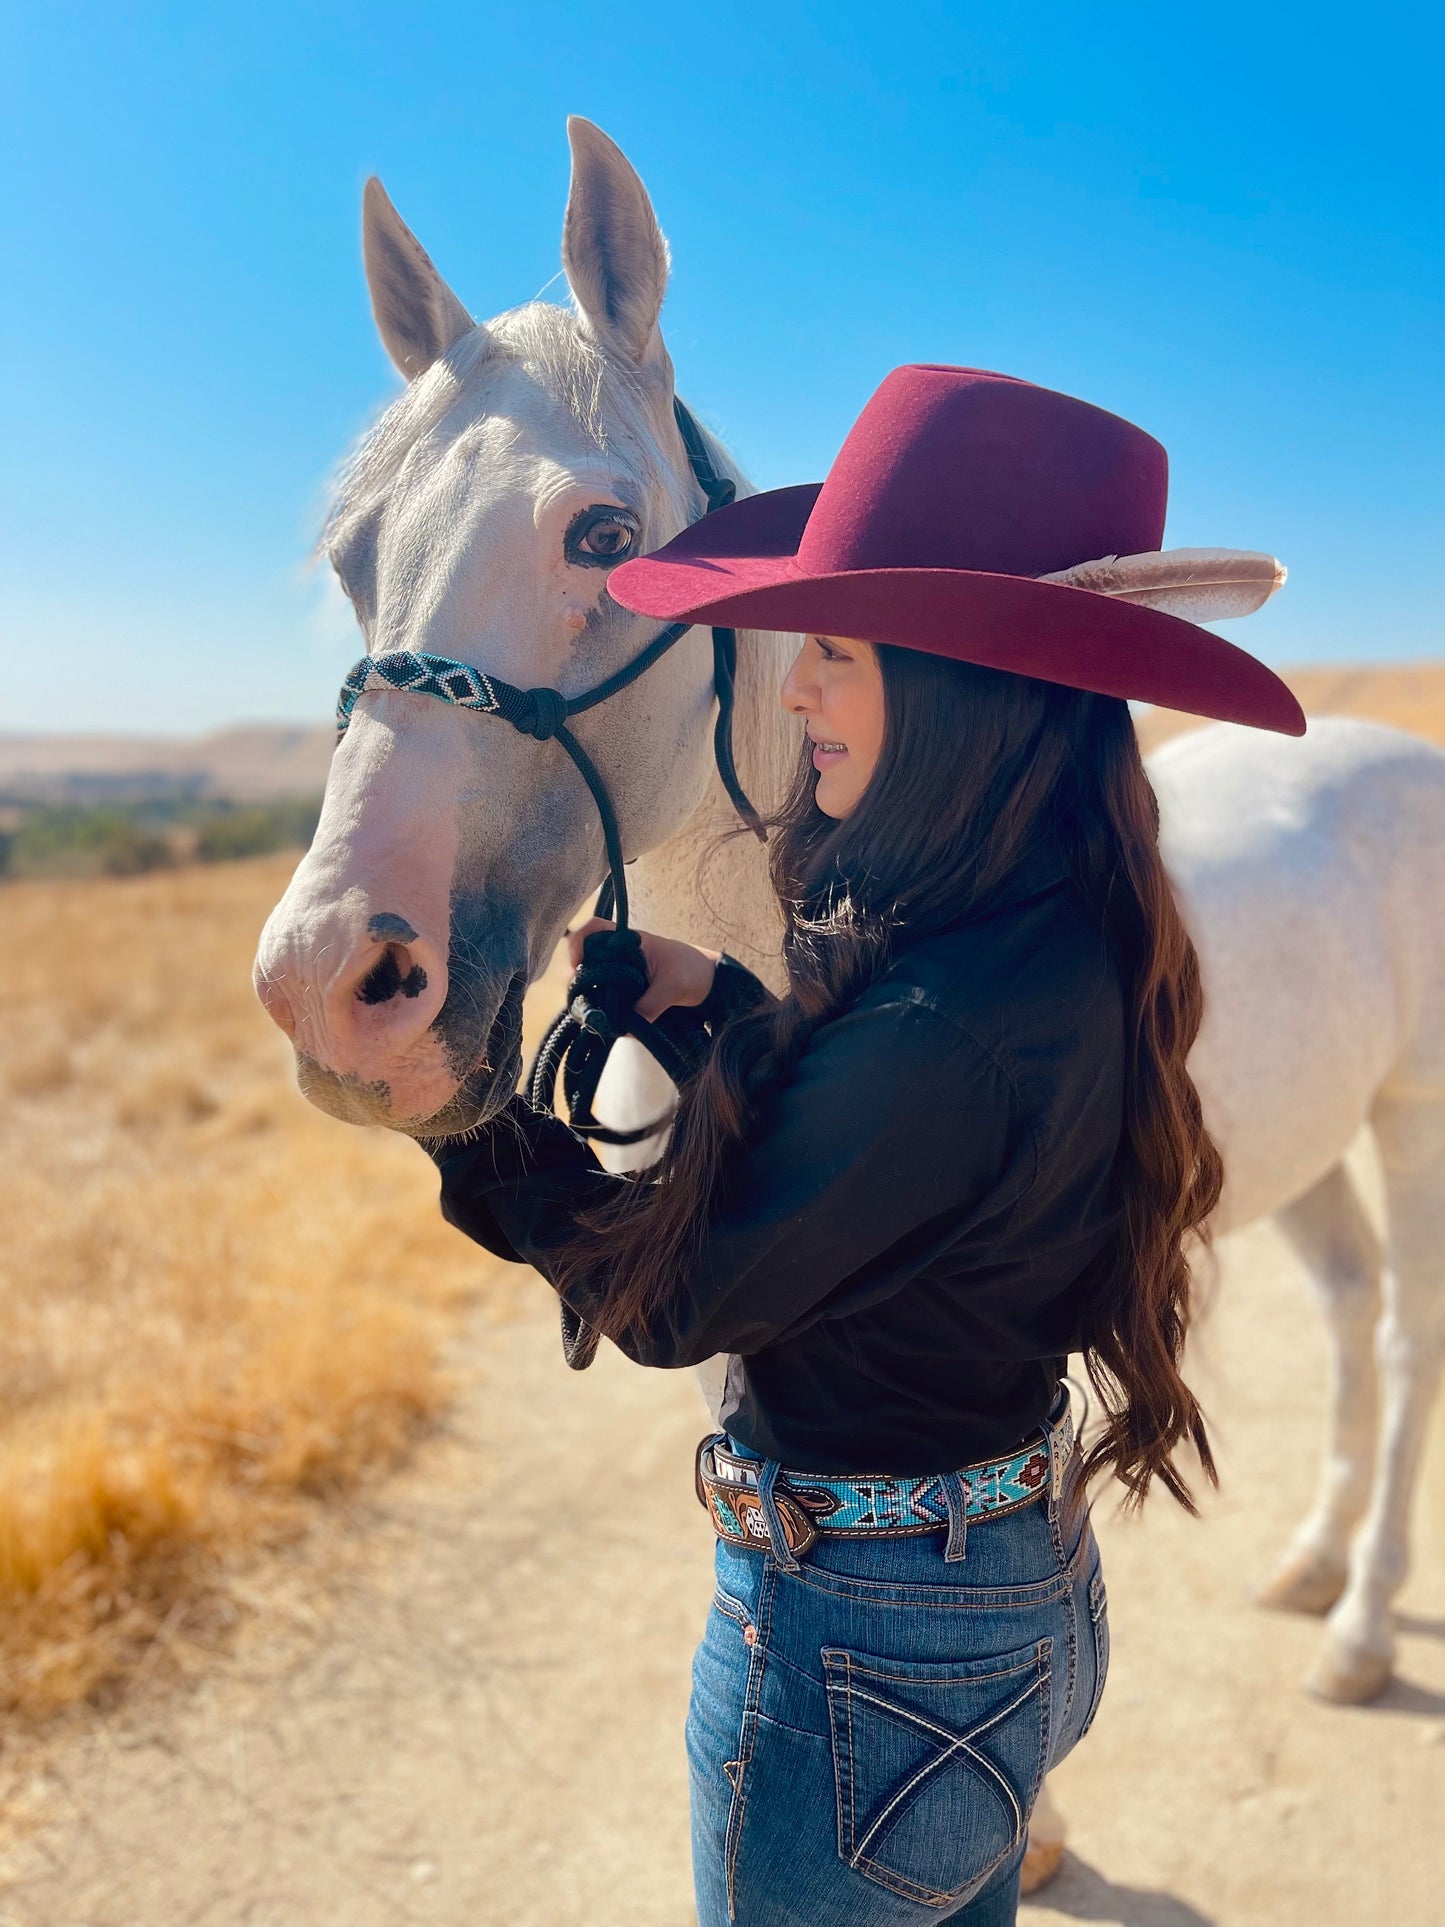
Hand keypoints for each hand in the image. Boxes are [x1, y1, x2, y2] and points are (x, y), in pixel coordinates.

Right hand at [567, 919, 719, 1022]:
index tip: (577, 967)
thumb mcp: (674, 987)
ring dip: (593, 999)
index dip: (577, 944)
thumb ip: (650, 1005)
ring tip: (600, 1016)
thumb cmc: (695, 972)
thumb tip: (626, 1027)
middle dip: (580, 981)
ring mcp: (622, 974)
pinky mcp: (628, 993)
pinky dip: (607, 1011)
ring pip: (594, 984)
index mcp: (631, 941)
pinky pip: (608, 1000)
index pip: (593, 929)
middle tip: (583, 1001)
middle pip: (585, 961)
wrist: (712, 984)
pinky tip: (614, 1023)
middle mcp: (621, 956)